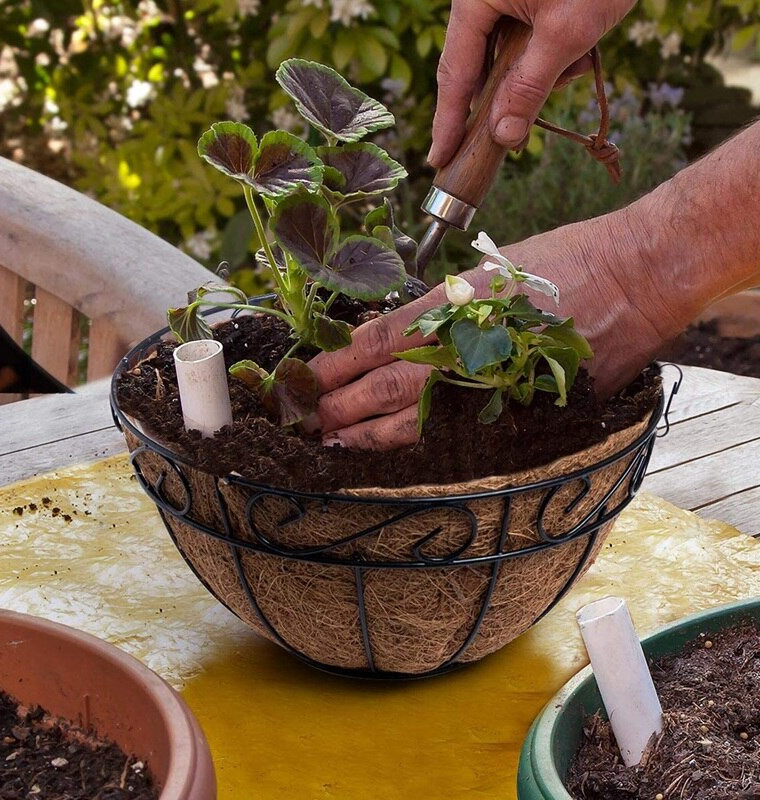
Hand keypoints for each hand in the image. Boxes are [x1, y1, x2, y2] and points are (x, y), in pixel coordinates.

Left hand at [308, 213, 665, 450]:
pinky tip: (397, 451)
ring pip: (418, 415)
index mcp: (455, 303)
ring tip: (334, 440)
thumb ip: (445, 302)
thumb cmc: (567, 260)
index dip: (339, 362)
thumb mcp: (493, 267)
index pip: (380, 339)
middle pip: (387, 383)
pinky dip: (424, 443)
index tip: (310, 375)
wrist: (633, 278)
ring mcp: (495, 380)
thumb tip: (402, 329)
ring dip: (369, 430)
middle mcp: (469, 343)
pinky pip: (463, 430)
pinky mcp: (522, 406)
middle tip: (305, 417)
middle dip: (341, 402)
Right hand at [428, 0, 636, 165]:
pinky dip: (550, 54)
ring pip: (505, 58)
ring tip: (579, 62)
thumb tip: (504, 136)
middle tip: (521, 131)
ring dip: (539, 74)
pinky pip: (524, 41)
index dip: (448, 122)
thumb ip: (530, 88)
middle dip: (509, 96)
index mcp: (475, 0)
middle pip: (477, 68)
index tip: (440, 159)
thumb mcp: (567, 32)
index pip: (455, 74)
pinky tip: (582, 49)